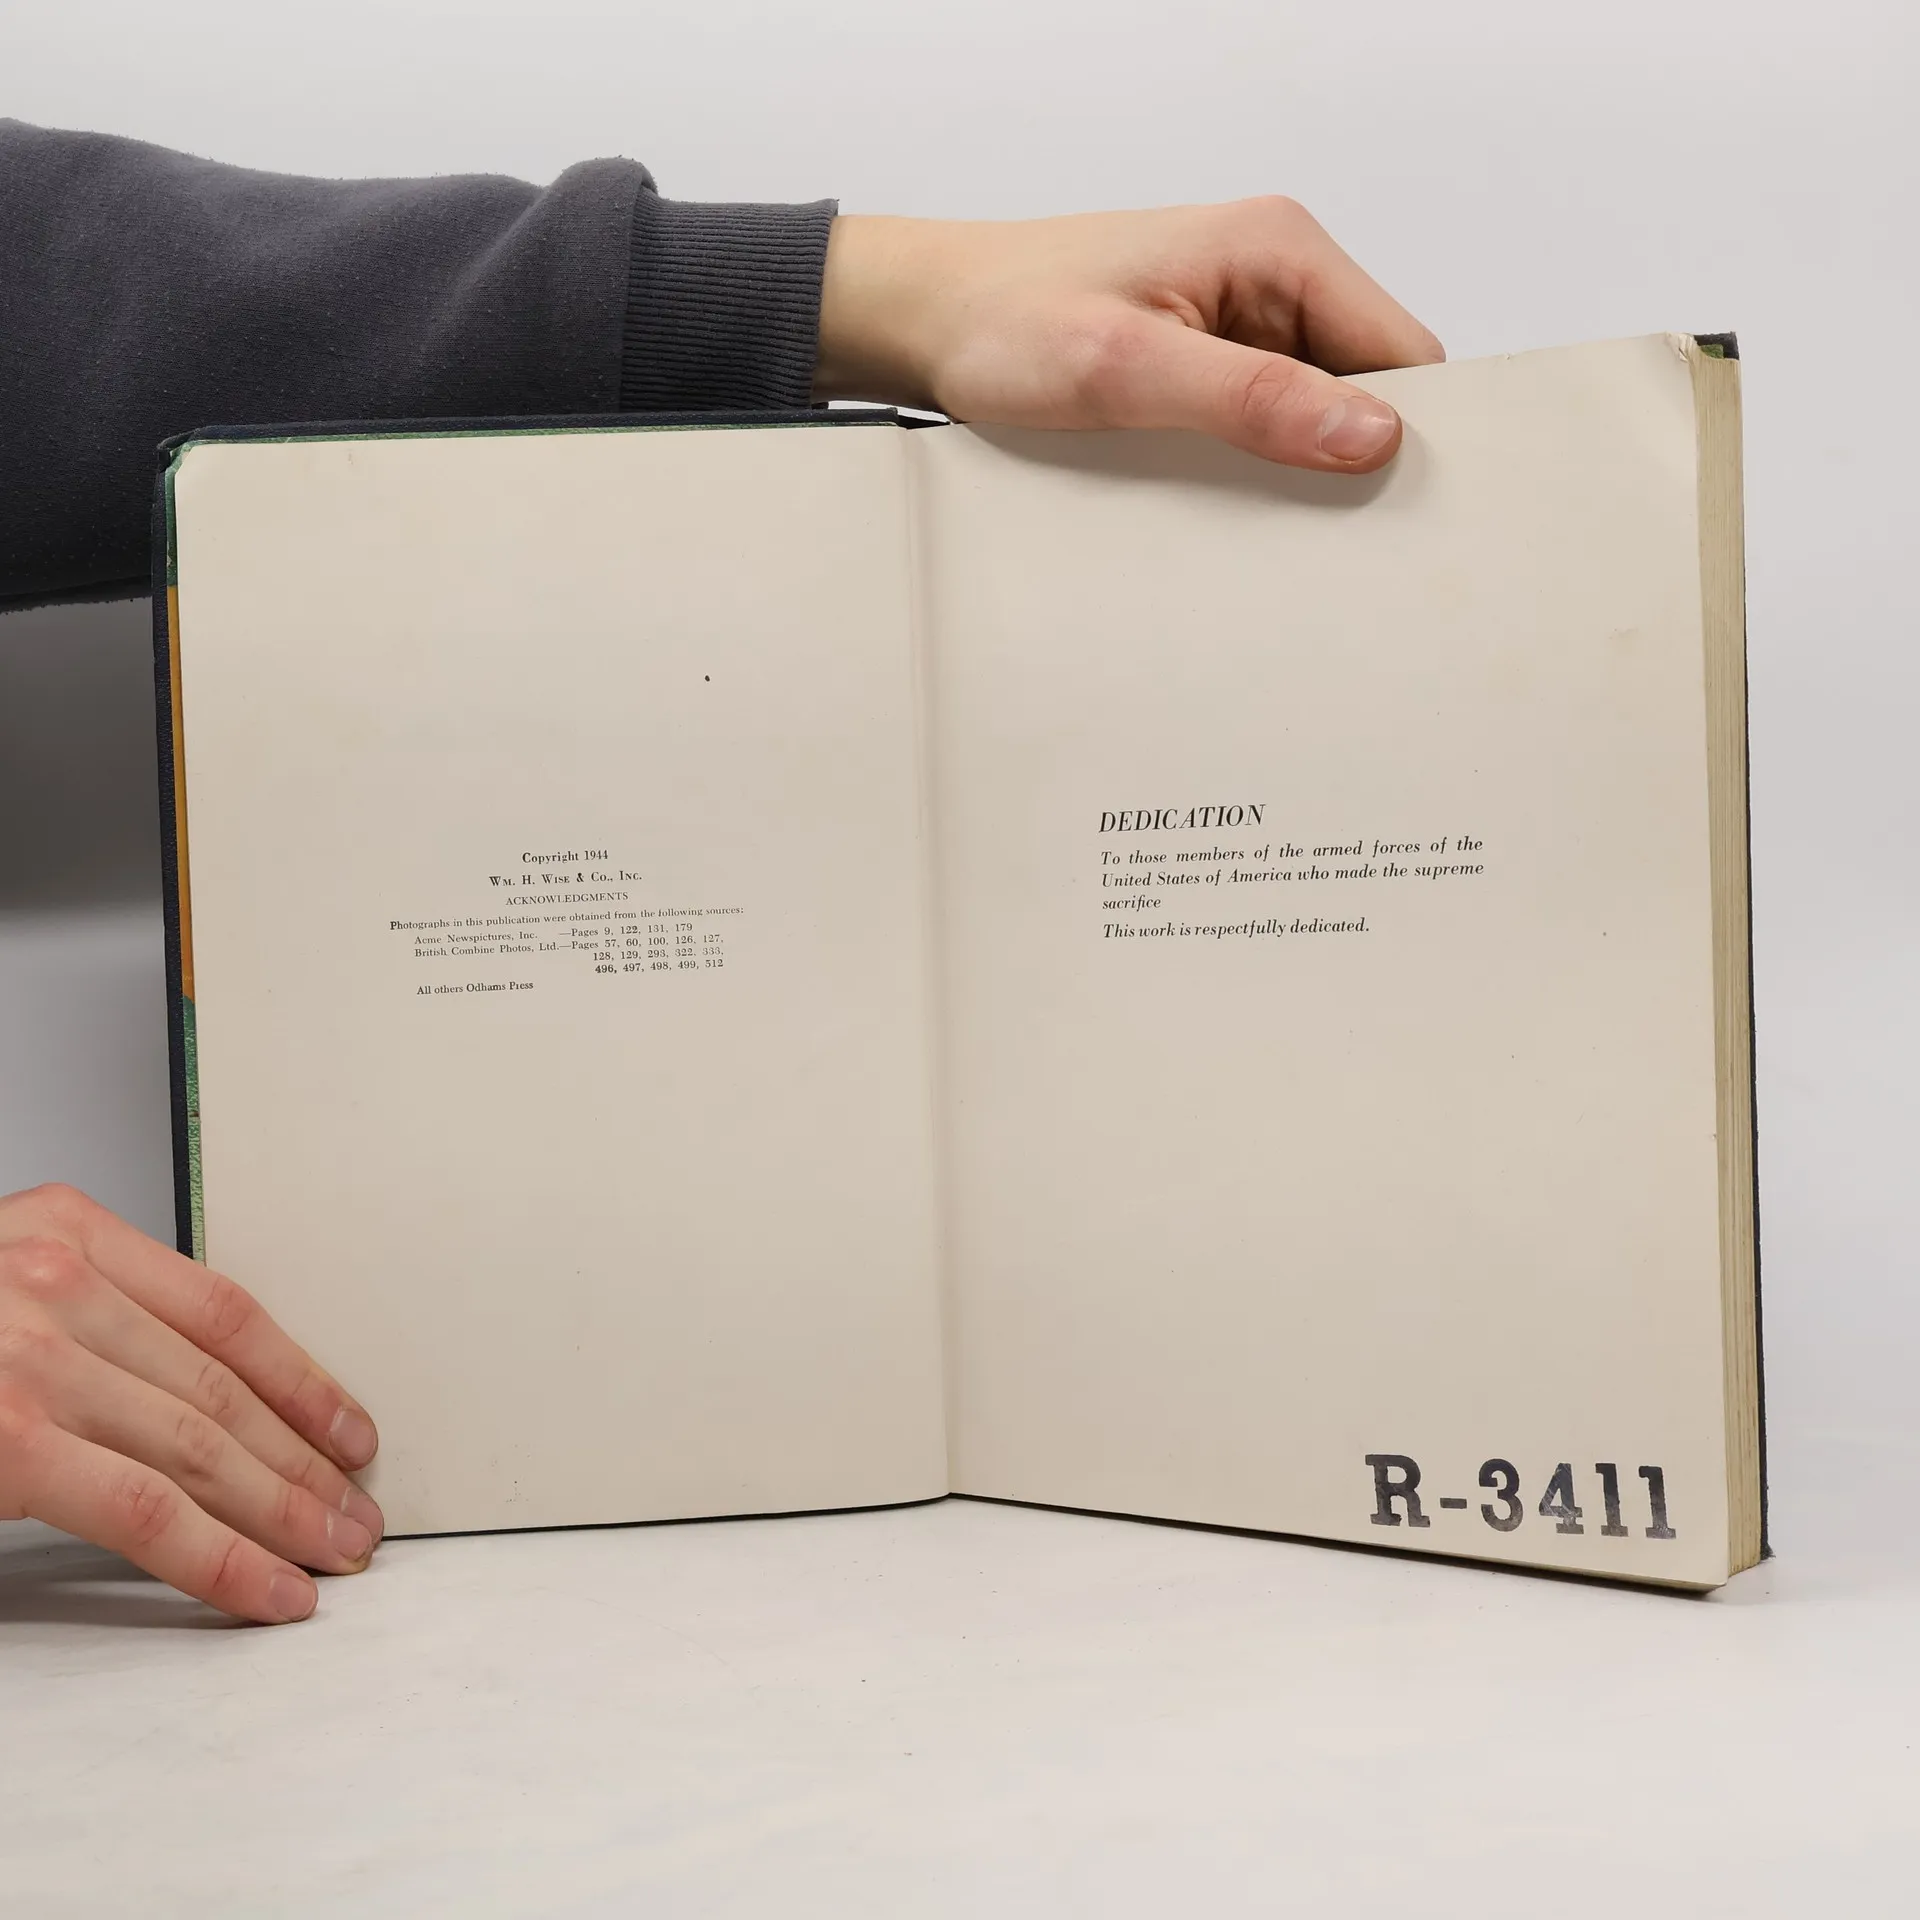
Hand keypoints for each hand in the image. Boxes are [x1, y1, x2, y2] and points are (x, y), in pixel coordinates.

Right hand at [0, 1184, 381, 1623]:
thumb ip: (81, 1315)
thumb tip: (190, 1395)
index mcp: (63, 1229)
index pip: (224, 1312)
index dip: (302, 1379)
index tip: (350, 1428)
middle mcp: (55, 1282)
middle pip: (221, 1387)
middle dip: (305, 1461)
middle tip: (358, 1514)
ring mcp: (29, 1362)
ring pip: (201, 1447)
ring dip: (285, 1511)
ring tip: (337, 1553)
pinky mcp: (9, 1442)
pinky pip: (146, 1509)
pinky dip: (223, 1557)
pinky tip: (269, 1588)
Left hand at [815, 199, 1442, 471]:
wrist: (927, 320)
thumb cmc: (1004, 321)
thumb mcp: (1126, 368)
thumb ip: (1251, 400)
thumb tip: (1369, 434)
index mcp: (1277, 248)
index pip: (1403, 353)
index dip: (1409, 434)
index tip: (1388, 509)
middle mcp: (1272, 275)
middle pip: (1368, 386)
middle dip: (1351, 458)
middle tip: (1317, 532)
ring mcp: (1242, 320)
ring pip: (1316, 412)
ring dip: (1296, 467)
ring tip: (1257, 516)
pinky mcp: (1209, 361)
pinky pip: (1264, 421)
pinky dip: (1254, 465)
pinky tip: (1222, 500)